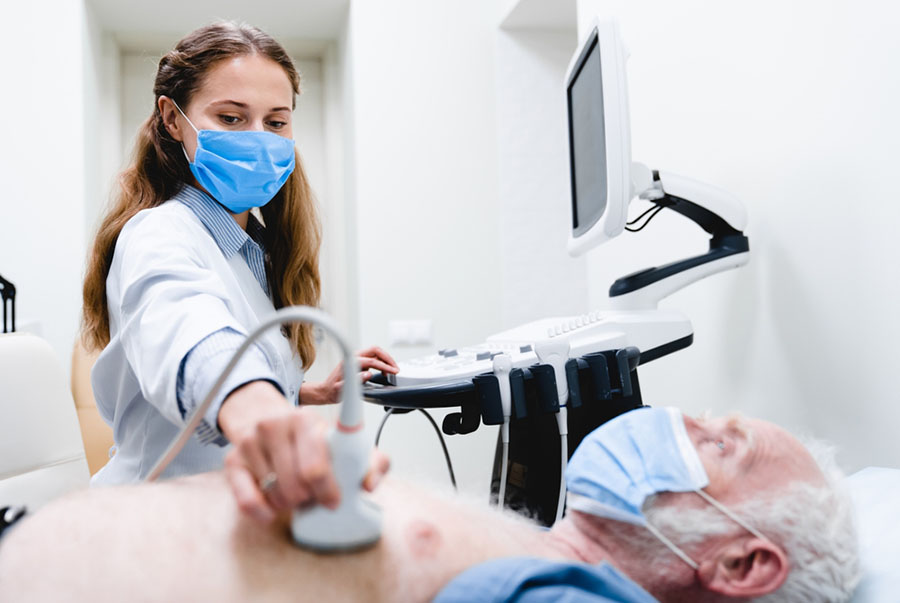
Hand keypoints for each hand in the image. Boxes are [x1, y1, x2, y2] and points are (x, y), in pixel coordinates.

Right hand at [218, 381, 390, 522]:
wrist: (265, 417)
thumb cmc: (310, 438)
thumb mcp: (343, 442)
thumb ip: (371, 461)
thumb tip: (368, 485)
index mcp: (306, 420)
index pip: (315, 466)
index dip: (327, 489)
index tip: (333, 502)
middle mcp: (276, 426)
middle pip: (296, 486)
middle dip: (309, 498)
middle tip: (313, 496)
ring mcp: (251, 442)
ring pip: (275, 495)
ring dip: (289, 503)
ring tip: (296, 493)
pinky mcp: (233, 460)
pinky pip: (247, 500)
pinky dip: (263, 512)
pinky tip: (273, 509)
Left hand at [300, 346, 398, 404]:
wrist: (325, 391)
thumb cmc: (333, 392)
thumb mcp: (342, 389)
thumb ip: (356, 381)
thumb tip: (369, 374)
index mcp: (350, 362)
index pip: (372, 361)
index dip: (385, 366)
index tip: (394, 372)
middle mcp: (353, 357)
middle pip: (376, 350)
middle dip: (388, 359)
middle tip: (396, 369)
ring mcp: (355, 357)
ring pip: (375, 352)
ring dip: (385, 359)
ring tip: (392, 370)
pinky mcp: (357, 361)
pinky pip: (373, 356)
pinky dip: (381, 361)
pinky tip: (384, 371)